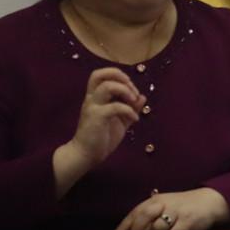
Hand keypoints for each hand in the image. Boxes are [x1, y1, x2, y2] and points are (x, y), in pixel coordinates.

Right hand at [53, 68, 146, 196]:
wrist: (86, 155)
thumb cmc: (101, 138)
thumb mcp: (120, 121)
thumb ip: (131, 108)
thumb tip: (143, 96)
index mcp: (96, 97)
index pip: (101, 75)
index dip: (119, 76)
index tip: (132, 90)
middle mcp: (92, 99)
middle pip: (99, 74)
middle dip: (120, 77)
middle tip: (132, 91)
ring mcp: (93, 107)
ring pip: (106, 86)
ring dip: (125, 91)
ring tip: (133, 102)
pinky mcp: (97, 118)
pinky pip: (114, 106)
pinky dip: (129, 110)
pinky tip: (135, 119)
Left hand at [112, 187, 229, 229]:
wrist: (210, 202)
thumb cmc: (183, 206)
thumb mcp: (163, 208)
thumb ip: (146, 220)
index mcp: (154, 200)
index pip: (134, 214)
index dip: (123, 228)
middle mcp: (162, 204)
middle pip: (141, 221)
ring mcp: (175, 212)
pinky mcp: (186, 221)